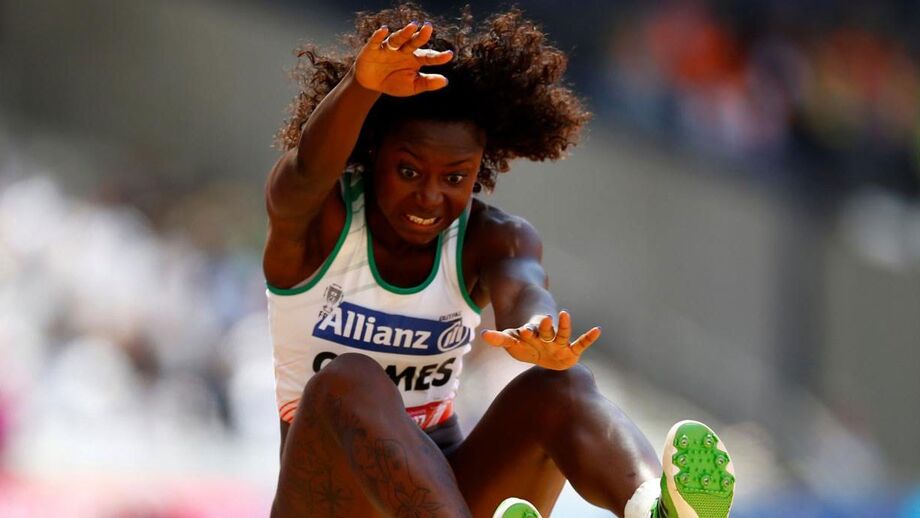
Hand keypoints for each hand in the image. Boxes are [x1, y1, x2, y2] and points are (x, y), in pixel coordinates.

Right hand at [354, 21, 453, 96]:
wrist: (372, 84)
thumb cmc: (394, 82)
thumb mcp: (412, 86)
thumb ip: (427, 83)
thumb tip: (445, 81)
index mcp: (415, 59)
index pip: (429, 57)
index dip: (438, 57)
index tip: (449, 55)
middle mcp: (404, 50)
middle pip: (414, 42)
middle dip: (421, 36)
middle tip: (429, 28)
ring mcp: (389, 48)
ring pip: (397, 39)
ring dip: (404, 33)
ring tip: (413, 27)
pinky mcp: (373, 49)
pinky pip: (376, 41)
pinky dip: (379, 35)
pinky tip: (384, 30)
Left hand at [481, 310, 600, 369]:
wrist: (542, 345)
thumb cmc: (525, 346)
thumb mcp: (511, 342)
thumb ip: (499, 338)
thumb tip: (483, 335)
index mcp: (531, 338)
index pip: (527, 333)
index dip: (526, 333)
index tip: (524, 331)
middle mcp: (546, 338)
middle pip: (545, 332)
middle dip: (544, 328)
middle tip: (544, 320)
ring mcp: (558, 342)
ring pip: (563, 334)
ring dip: (565, 326)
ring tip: (567, 314)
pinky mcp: (570, 350)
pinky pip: (580, 344)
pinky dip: (588, 338)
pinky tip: (597, 330)